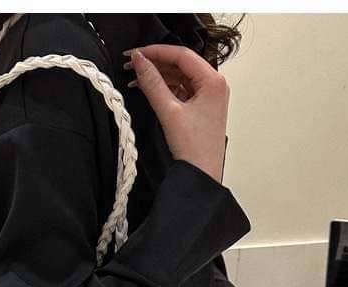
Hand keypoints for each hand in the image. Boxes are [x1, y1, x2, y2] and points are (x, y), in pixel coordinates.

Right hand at [126, 45, 229, 182]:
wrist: (202, 175)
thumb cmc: (194, 148)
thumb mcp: (169, 112)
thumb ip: (153, 84)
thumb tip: (140, 62)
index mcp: (213, 81)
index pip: (182, 55)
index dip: (157, 51)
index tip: (136, 54)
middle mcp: (214, 85)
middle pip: (181, 64)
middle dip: (156, 63)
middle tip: (132, 64)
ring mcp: (208, 96)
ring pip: (180, 77)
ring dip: (159, 76)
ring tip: (136, 78)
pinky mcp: (201, 107)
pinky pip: (181, 90)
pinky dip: (165, 88)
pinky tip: (149, 89)